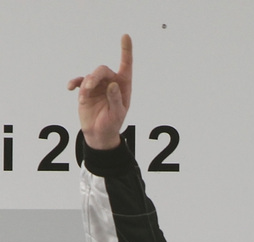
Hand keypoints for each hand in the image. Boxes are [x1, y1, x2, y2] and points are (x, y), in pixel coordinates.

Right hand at [67, 34, 132, 149]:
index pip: (126, 65)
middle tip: (89, 86)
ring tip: (84, 93)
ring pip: (91, 76)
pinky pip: (79, 81)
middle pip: (102, 70)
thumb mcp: (117, 115)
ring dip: (86, 83)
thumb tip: (112, 84)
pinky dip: (74, 82)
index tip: (125, 36)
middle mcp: (110, 82)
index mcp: (123, 86)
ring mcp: (97, 85)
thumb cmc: (112, 124)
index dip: (126, 51)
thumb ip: (116, 99)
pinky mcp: (85, 90)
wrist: (98, 134)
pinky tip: (70, 87)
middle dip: (95, 76)